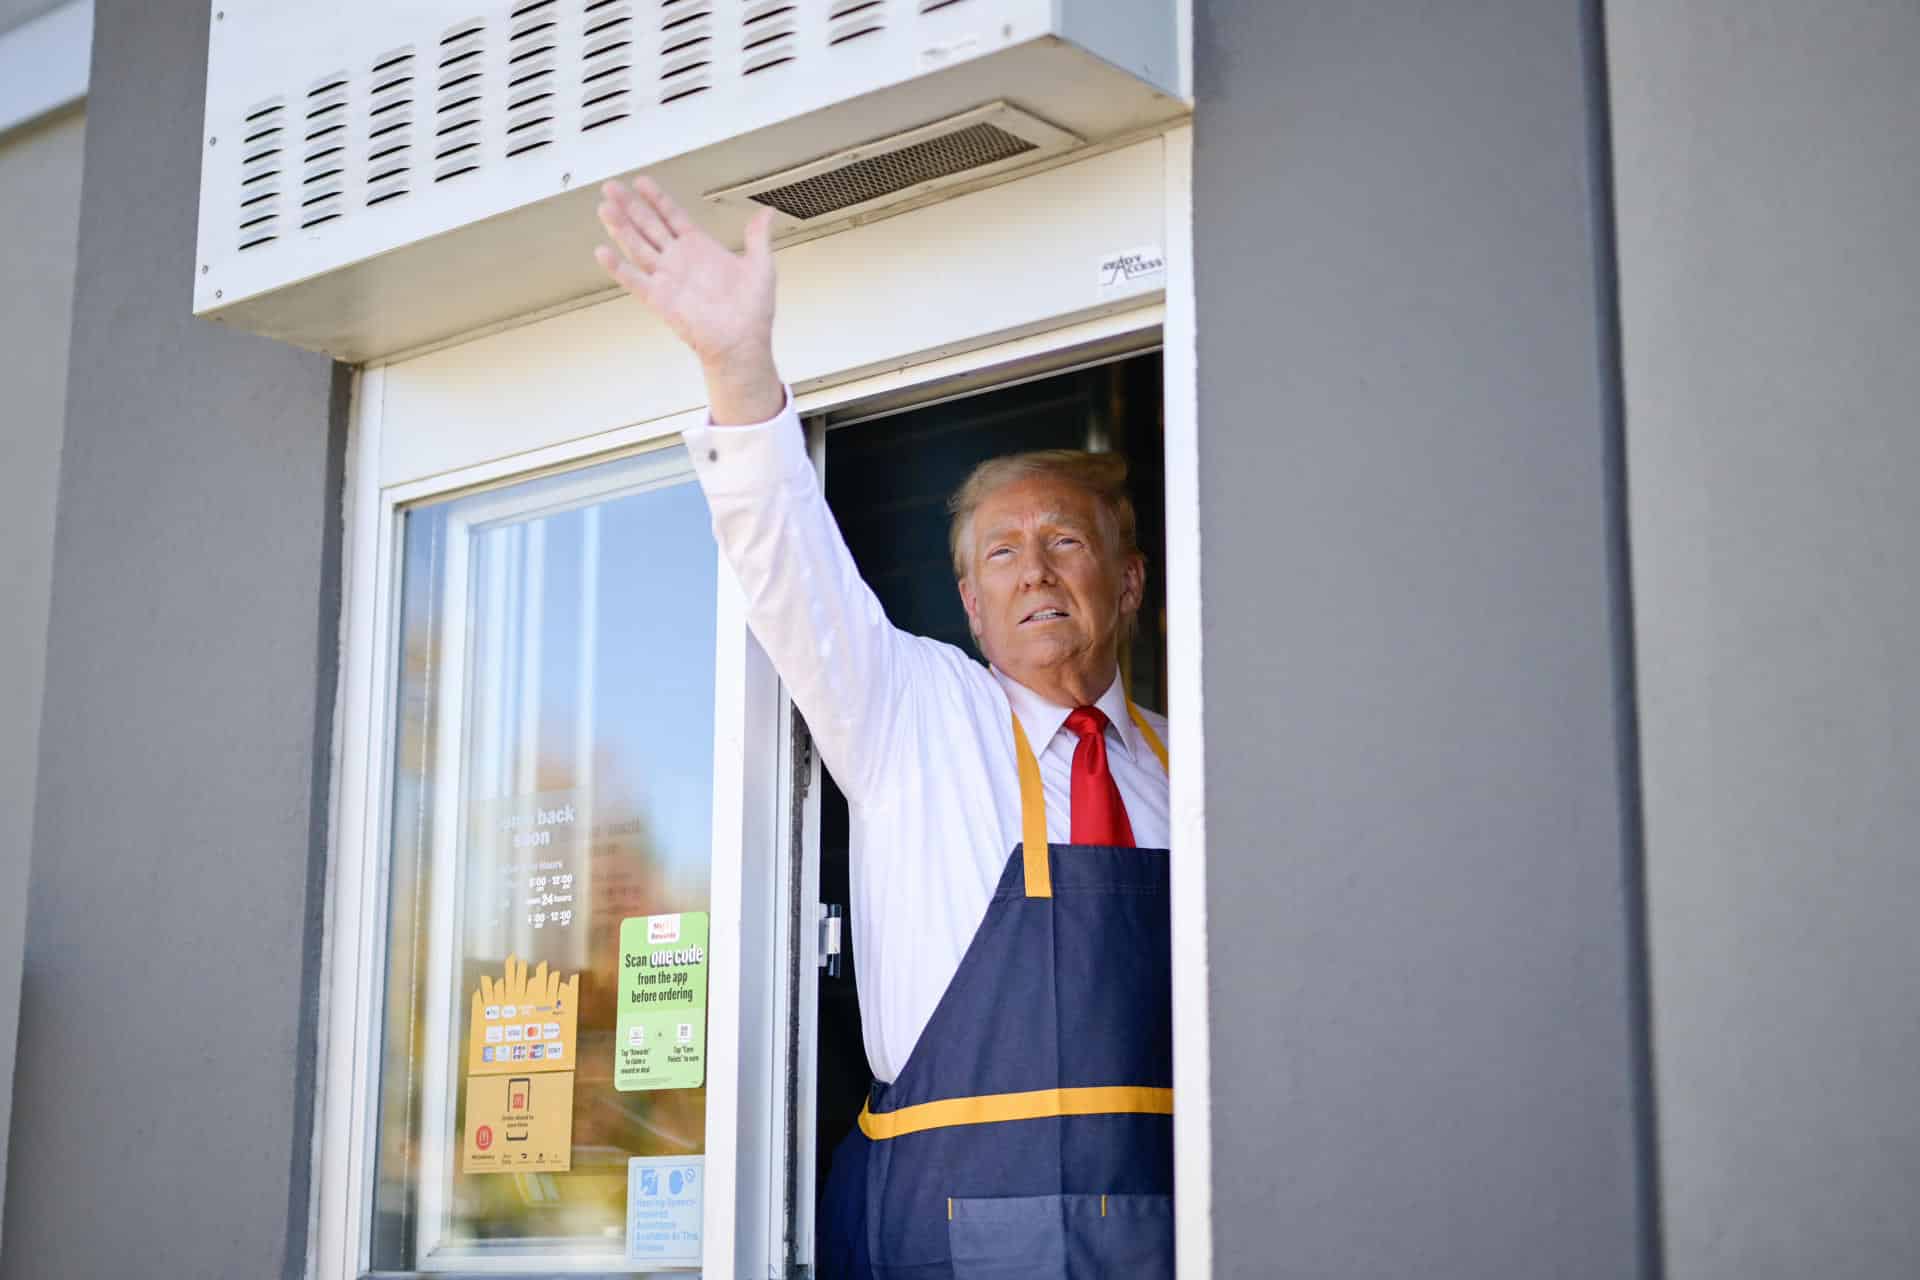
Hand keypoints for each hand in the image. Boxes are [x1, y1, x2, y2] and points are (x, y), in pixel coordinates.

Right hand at [595, 176, 784, 424]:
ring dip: (620, 227)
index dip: (657, 198)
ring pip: (637, 246)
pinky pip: (634, 280)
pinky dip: (618, 268)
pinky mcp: (659, 299)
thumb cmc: (752, 311)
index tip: (641, 183)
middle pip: (648, 225)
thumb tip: (766, 214)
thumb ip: (758, 237)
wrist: (743, 342)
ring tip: (605, 208)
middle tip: (611, 188)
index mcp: (700, 249)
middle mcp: (679, 261)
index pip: (672, 216)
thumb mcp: (760, 266)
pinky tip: (603, 252)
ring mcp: (667, 278)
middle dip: (630, 205)